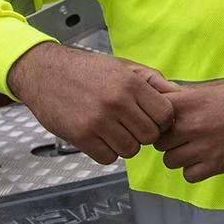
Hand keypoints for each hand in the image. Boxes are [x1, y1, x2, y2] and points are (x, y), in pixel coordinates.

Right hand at [7, 42, 176, 164]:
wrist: (44, 72)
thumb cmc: (86, 69)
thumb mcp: (123, 66)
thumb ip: (153, 80)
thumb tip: (179, 94)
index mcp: (131, 83)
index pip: (165, 114)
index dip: (162, 120)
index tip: (153, 118)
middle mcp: (117, 102)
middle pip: (150, 135)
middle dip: (144, 133)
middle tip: (132, 125)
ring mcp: (98, 121)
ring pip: (131, 149)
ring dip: (126, 144)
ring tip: (115, 130)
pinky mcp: (81, 136)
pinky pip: (108, 157)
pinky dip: (107, 152)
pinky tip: (101, 137)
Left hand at [154, 81, 223, 181]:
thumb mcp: (216, 88)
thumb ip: (190, 95)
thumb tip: (167, 97)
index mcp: (192, 102)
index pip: (154, 113)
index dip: (158, 118)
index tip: (166, 120)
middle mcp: (194, 125)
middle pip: (159, 140)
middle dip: (167, 139)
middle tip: (181, 136)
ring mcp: (204, 147)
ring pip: (170, 160)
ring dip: (179, 156)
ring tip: (193, 149)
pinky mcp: (216, 165)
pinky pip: (189, 175)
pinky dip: (194, 170)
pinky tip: (205, 160)